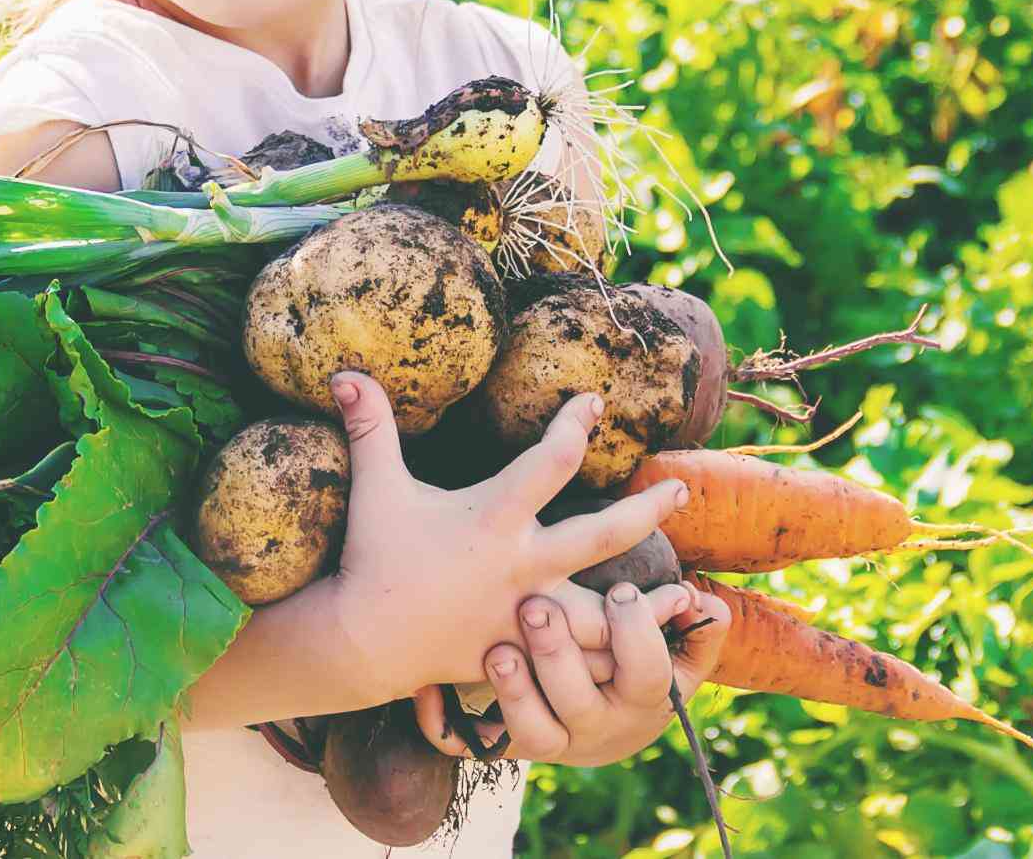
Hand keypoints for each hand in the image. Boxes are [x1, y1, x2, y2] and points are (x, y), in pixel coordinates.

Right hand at [311, 370, 690, 705]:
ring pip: (607, 613)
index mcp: (493, 517)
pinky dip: (614, 658)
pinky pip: (580, 660)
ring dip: (648, 605)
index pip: (552, 460)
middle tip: (681, 488)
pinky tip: (643, 652)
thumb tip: (345, 371)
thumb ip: (370, 428)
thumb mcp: (376, 488)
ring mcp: (527, 614)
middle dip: (648, 509)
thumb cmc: (373, 557)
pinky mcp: (524, 652)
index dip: (577, 424)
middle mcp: (521, 564)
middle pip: (605, 534)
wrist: (364, 642)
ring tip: (687, 594)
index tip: (595, 403)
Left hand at [412, 581, 731, 764]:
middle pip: (578, 703)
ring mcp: (546, 739)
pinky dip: (441, 721)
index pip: (647, 674)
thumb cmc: (634, 667)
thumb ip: (697, 630)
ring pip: (528, 731)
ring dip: (511, 692)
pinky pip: (466, 746)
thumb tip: (703, 603)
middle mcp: (592, 727)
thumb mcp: (676, 655)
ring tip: (495, 650)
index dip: (636, 635)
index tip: (619, 590)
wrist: (598, 726)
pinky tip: (424, 687)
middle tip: (536, 607)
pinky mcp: (500, 745)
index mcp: (639, 699)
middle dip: (558, 656)